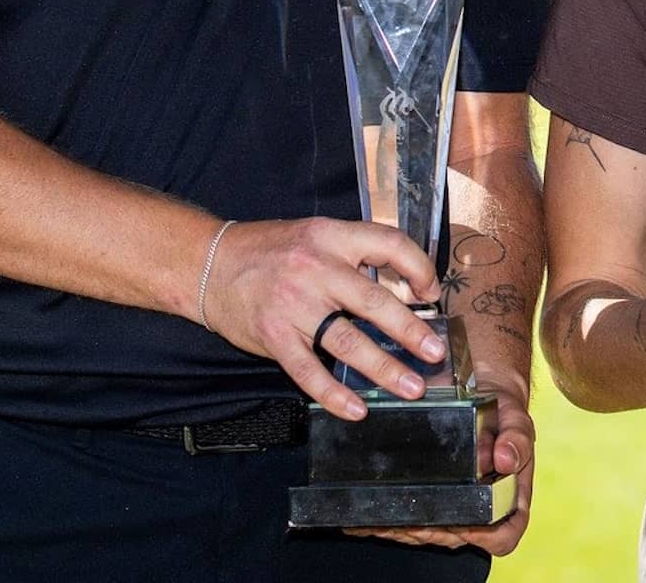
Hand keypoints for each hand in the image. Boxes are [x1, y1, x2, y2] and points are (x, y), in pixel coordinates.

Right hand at [198, 217, 447, 418]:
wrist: (210, 263)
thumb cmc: (271, 251)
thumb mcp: (315, 235)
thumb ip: (353, 255)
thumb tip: (404, 287)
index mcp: (332, 236)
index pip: (389, 244)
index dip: (418, 268)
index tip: (432, 293)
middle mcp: (316, 268)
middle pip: (374, 302)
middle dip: (411, 331)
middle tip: (435, 353)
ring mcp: (294, 304)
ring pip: (348, 342)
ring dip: (384, 368)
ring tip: (411, 387)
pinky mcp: (274, 336)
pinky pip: (309, 371)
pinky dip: (334, 394)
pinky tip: (357, 409)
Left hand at [347, 387, 533, 554]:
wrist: (482, 386)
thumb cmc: (503, 409)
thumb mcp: (516, 417)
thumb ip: (517, 438)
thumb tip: (506, 461)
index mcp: (509, 495)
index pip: (503, 535)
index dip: (485, 537)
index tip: (464, 524)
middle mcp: (480, 505)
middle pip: (457, 536)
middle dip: (429, 531)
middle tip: (406, 519)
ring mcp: (454, 501)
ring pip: (429, 531)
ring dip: (404, 529)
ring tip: (380, 520)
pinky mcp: (429, 493)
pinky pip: (411, 515)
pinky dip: (388, 518)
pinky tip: (367, 516)